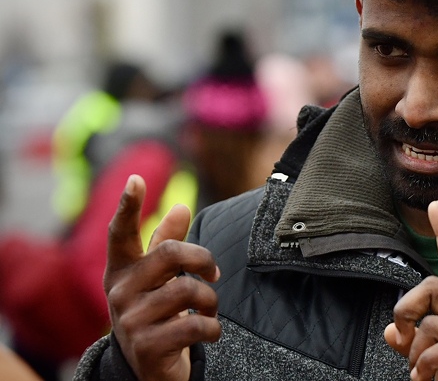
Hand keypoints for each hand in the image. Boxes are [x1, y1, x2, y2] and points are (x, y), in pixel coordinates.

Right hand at [104, 175, 221, 380]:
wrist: (148, 369)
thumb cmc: (156, 311)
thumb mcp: (157, 278)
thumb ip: (166, 243)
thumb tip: (181, 206)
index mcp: (122, 270)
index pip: (120, 234)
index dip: (128, 206)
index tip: (135, 179)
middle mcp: (120, 293)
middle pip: (171, 254)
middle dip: (204, 261)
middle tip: (213, 275)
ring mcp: (130, 321)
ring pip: (188, 290)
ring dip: (211, 301)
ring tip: (208, 310)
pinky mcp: (147, 346)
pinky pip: (195, 324)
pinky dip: (212, 329)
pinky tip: (208, 333)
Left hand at [384, 201, 437, 380]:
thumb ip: (415, 342)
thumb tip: (392, 330)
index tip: (435, 207)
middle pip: (433, 286)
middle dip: (407, 307)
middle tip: (404, 334)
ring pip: (433, 322)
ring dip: (415, 352)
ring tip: (420, 372)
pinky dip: (426, 364)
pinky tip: (426, 377)